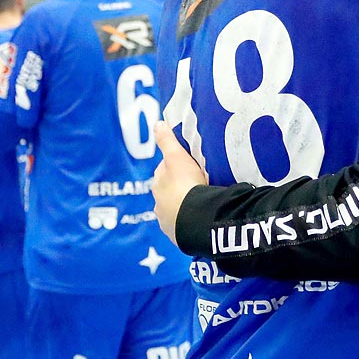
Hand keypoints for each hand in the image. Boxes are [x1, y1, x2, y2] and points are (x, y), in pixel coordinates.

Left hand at [152, 121, 207, 243]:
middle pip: (169, 191)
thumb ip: (167, 141)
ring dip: (184, 206)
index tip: (188, 166)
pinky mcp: (178, 235)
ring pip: (175, 209)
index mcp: (158, 183)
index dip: (176, 167)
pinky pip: (184, 226)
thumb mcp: (177, 157)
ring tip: (201, 203)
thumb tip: (157, 123)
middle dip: (179, 188)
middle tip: (197, 183)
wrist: (193, 217)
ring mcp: (167, 221)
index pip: (165, 171)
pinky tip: (200, 219)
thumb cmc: (185, 184)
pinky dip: (189, 221)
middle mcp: (158, 203)